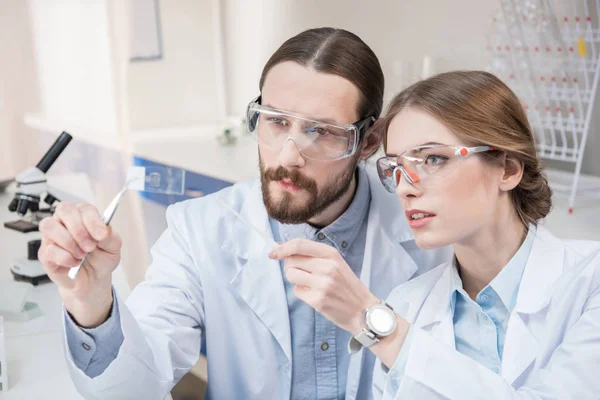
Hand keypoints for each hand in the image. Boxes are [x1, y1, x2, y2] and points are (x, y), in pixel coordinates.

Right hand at [38, 201, 120, 326]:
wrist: (93, 280)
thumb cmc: (101, 258)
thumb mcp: (113, 247)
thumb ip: (110, 236)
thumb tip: (102, 231)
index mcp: (84, 216)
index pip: (84, 208)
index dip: (92, 220)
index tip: (101, 235)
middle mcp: (65, 222)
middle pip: (64, 209)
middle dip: (79, 229)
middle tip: (90, 246)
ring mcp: (52, 236)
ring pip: (50, 226)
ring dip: (69, 242)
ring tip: (82, 255)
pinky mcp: (45, 253)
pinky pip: (49, 250)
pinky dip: (65, 258)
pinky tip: (75, 263)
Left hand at [270, 239, 378, 333]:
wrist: (363, 309)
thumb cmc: (345, 284)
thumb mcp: (335, 262)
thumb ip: (311, 254)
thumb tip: (280, 246)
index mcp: (331, 254)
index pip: (299, 245)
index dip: (282, 248)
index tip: (273, 253)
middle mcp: (327, 266)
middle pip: (291, 261)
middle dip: (290, 267)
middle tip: (303, 274)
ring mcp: (322, 284)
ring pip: (291, 275)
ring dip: (295, 280)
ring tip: (310, 284)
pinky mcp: (318, 300)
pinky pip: (297, 291)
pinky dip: (302, 293)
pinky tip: (315, 295)